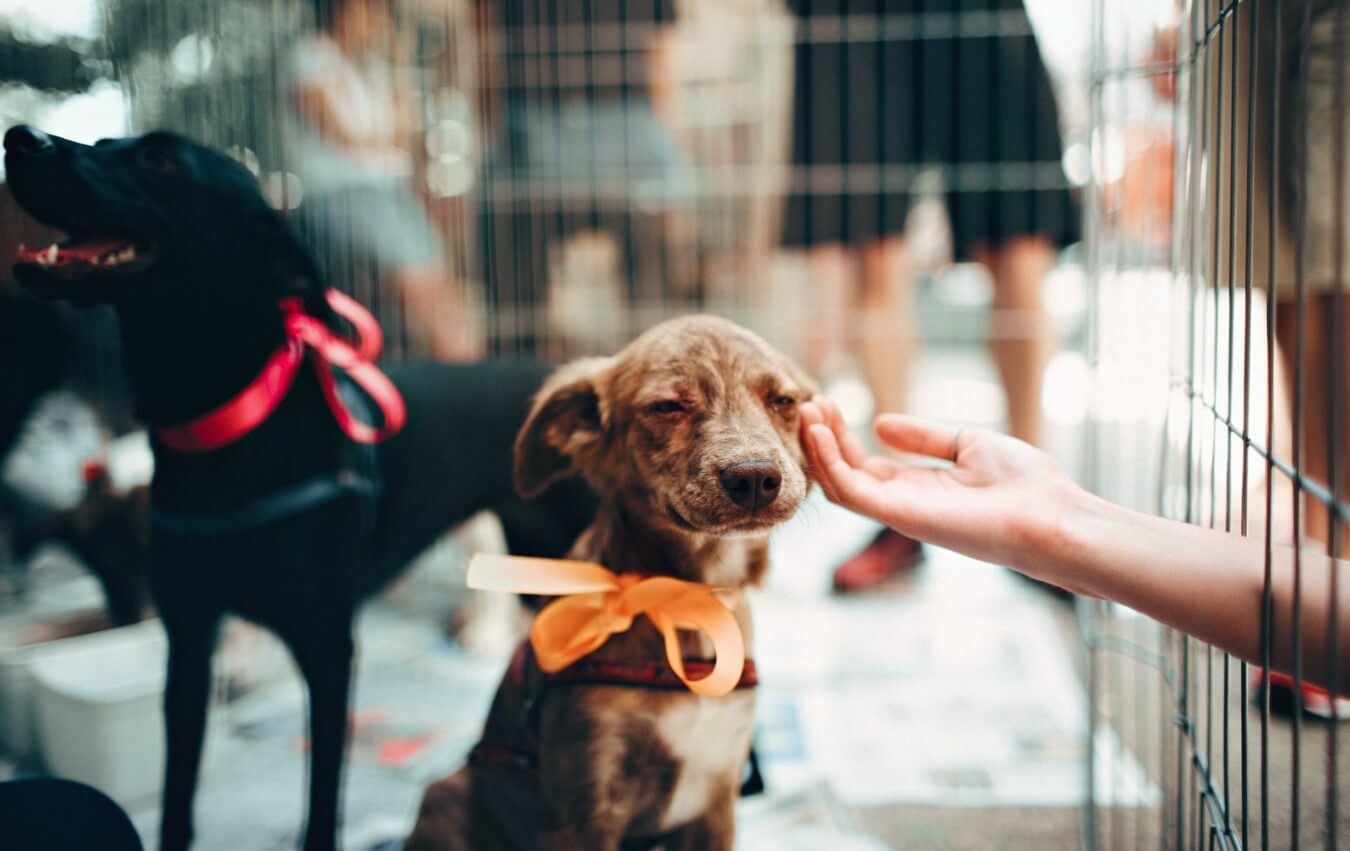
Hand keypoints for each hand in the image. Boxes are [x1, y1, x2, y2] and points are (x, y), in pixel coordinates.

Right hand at [800, 397, 1084, 576]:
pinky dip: (830, 462)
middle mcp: (904, 503)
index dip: (840, 435)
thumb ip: (924, 437)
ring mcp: (900, 512)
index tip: (826, 402)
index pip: (864, 464)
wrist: (1053, 515)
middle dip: (823, 438)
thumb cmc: (1025, 485)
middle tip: (808, 403)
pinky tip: (820, 432)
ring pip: (839, 484)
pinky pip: (851, 491)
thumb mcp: (969, 444)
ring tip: (808, 411)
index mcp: (919, 488)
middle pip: (845, 473)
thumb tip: (880, 424)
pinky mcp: (901, 516)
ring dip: (818, 448)